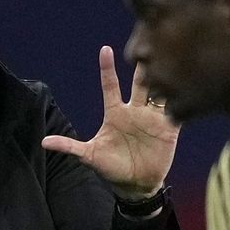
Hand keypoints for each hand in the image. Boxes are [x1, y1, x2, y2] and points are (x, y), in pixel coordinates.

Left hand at [40, 46, 178, 198]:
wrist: (136, 185)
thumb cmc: (111, 169)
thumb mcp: (90, 156)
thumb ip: (70, 147)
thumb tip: (44, 143)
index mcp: (115, 113)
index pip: (110, 86)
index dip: (107, 68)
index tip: (105, 49)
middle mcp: (134, 111)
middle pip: (139, 82)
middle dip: (142, 64)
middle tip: (144, 44)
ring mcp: (153, 117)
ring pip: (158, 90)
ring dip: (162, 75)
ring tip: (167, 57)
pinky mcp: (169, 127)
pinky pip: (176, 109)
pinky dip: (180, 97)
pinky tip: (185, 84)